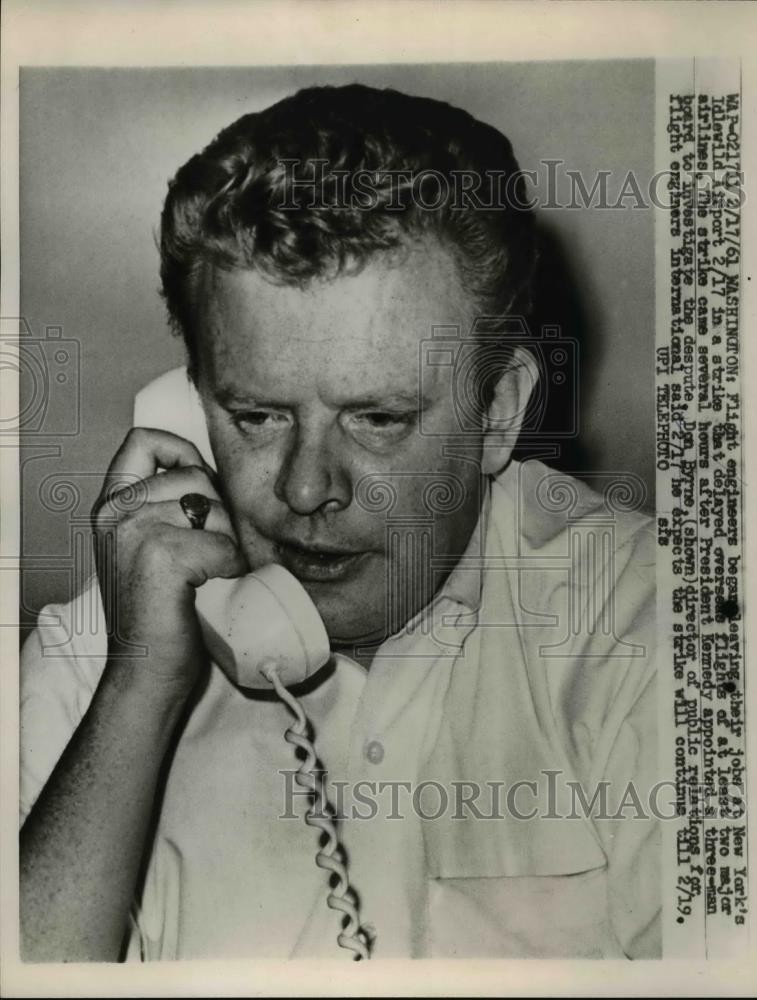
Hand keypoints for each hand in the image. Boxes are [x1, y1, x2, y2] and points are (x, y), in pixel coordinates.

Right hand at [91, 428, 246, 690]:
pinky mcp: (162, 555)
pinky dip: (230, 570)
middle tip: (208, 559)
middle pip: (197, 476)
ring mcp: (135, 530)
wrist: (145, 673)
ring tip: (207, 577)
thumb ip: (164, 509)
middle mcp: (116, 512)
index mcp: (111, 506)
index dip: (182, 451)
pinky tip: (210, 591)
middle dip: (219, 514)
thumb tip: (212, 475)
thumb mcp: (148, 548)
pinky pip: (224, 545)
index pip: (144, 440)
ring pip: (215, 509)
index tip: (201, 483)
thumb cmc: (161, 615)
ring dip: (226, 544)